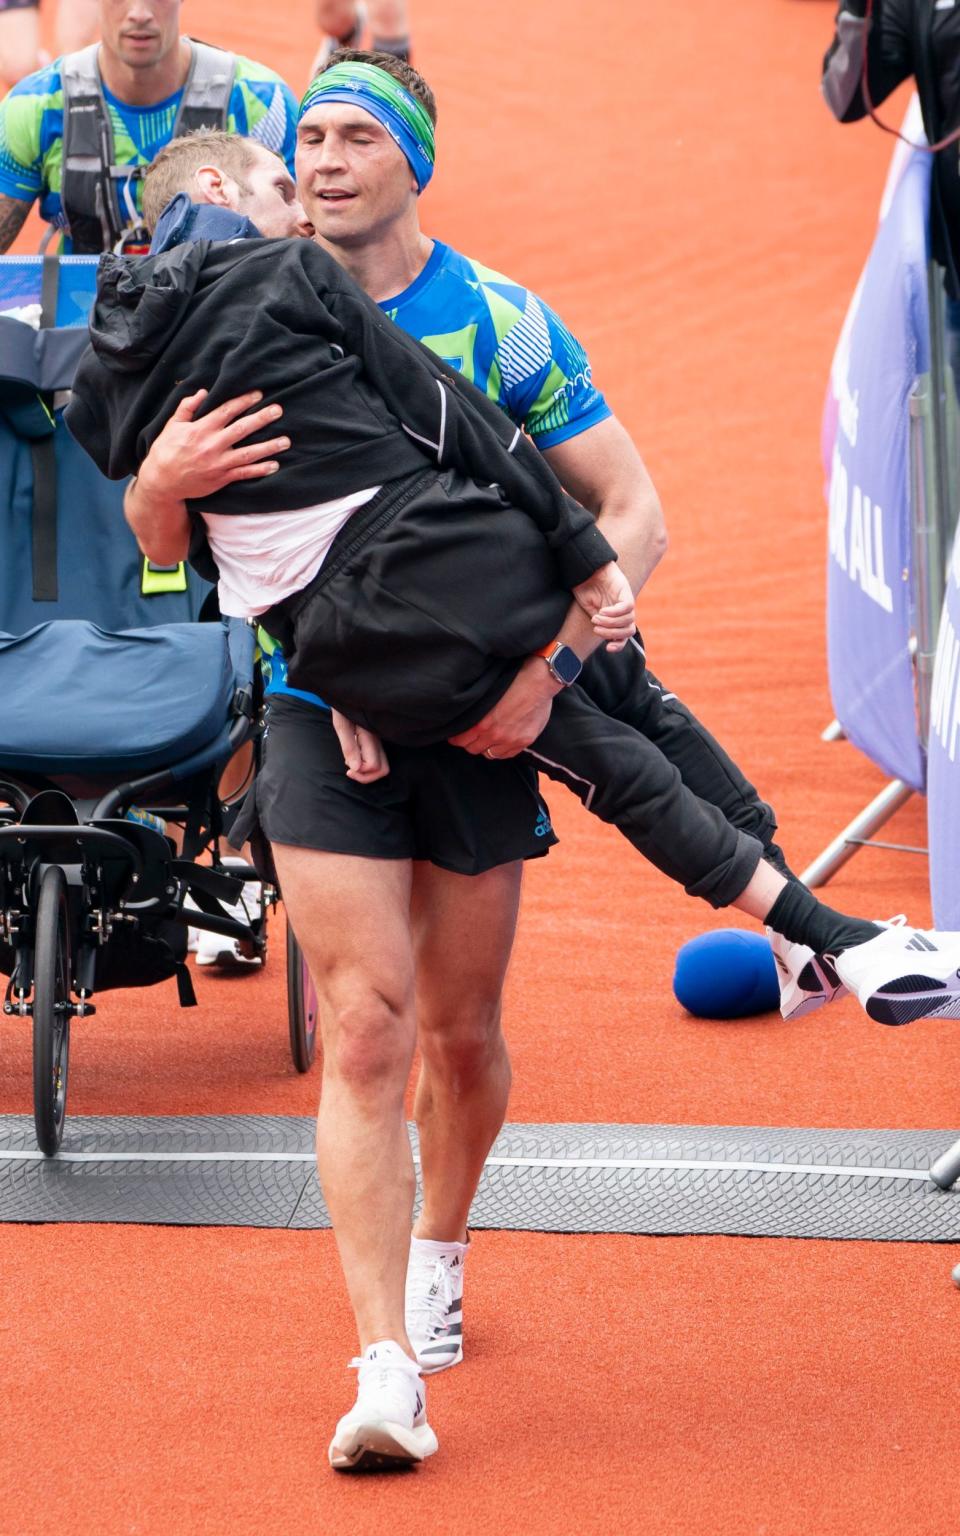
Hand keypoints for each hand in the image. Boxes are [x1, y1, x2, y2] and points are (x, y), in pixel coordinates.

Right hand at [138, 389, 290, 501]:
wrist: (162, 481)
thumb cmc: (166, 451)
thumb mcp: (172, 425)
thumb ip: (187, 407)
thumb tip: (203, 392)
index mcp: (201, 428)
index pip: (227, 410)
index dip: (244, 401)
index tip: (259, 394)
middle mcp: (213, 444)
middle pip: (243, 428)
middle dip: (262, 418)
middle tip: (278, 410)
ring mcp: (219, 463)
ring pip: (249, 453)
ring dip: (269, 446)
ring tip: (286, 441)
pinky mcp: (222, 478)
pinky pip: (245, 474)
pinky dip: (260, 470)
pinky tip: (275, 465)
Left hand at [331, 710, 390, 782]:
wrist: (348, 692)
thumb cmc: (343, 706)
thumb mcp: (341, 725)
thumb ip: (349, 746)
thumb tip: (356, 768)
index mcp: (370, 737)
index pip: (374, 766)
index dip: (360, 773)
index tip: (347, 768)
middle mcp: (378, 741)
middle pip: (383, 770)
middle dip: (366, 776)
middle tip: (350, 770)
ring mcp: (378, 741)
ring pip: (382, 766)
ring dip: (366, 771)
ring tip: (351, 763)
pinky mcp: (375, 740)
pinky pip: (377, 758)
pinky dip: (366, 764)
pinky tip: (354, 756)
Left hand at [448, 658, 559, 757]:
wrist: (538, 681)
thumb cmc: (512, 682)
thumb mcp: (487, 695)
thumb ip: (477, 712)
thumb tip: (466, 720)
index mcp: (481, 723)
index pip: (460, 740)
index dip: (458, 738)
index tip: (458, 735)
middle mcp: (494, 734)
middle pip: (473, 748)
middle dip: (471, 742)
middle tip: (473, 735)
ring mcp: (510, 740)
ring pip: (489, 754)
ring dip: (486, 747)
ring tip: (488, 738)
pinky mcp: (524, 741)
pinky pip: (506, 755)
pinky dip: (501, 750)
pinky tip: (501, 742)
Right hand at [571, 560, 635, 651]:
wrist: (584, 568)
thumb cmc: (585, 588)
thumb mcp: (590, 610)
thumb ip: (598, 623)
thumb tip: (599, 637)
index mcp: (616, 617)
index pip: (624, 636)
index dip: (619, 645)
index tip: (607, 648)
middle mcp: (623, 610)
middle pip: (629, 631)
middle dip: (612, 634)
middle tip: (596, 629)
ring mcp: (625, 600)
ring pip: (628, 621)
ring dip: (610, 623)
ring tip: (596, 617)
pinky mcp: (625, 590)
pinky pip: (628, 607)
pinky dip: (615, 612)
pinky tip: (602, 611)